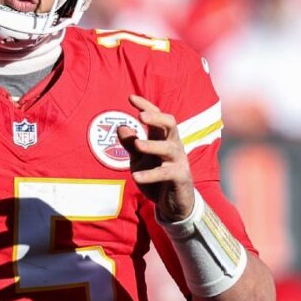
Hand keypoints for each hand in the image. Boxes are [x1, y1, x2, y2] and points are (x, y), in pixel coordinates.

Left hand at [117, 94, 195, 221]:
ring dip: (153, 145)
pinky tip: (135, 176)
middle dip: (156, 118)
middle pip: (170, 124)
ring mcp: (178, 161)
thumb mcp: (139, 159)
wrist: (174, 202)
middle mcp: (173, 145)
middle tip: (140, 116)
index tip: (130, 97)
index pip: (157, 117)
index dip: (146, 106)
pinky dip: (150, 175)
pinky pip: (165, 174)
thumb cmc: (156, 174)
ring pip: (169, 148)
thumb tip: (121, 127)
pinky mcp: (180, 178)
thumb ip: (130, 144)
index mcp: (163, 138)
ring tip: (137, 144)